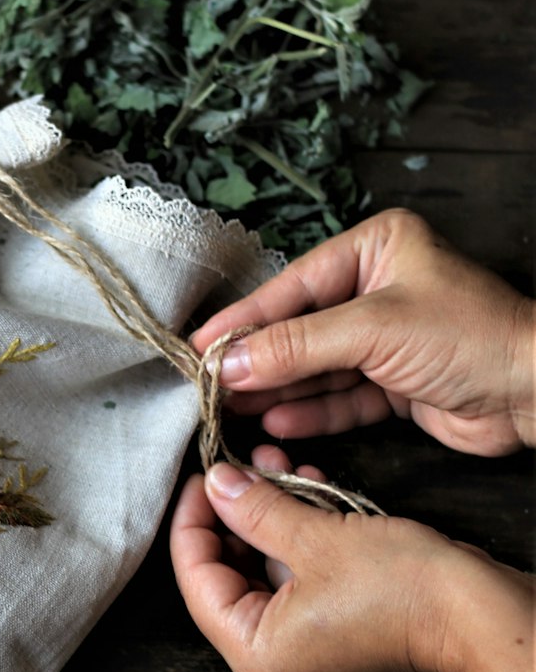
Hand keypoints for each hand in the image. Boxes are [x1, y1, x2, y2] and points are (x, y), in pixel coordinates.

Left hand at [170, 445, 534, 671]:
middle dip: (235, 513)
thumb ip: (254, 509)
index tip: (200, 477)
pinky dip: (297, 535)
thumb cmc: (401, 587)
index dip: (193, 522)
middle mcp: (275, 665)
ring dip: (269, 515)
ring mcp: (307, 652)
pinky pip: (298, 578)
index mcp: (257, 658)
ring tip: (271, 462)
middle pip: (229, 577)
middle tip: (236, 466)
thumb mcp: (315, 537)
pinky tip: (303, 486)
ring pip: (265, 571)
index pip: (197, 583)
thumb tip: (216, 483)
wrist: (479, 611)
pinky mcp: (336, 632)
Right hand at [192, 209, 534, 455]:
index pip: (294, 286)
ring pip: (316, 366)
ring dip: (277, 390)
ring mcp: (386, 338)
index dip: (246, 320)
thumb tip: (230, 363)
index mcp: (376, 248)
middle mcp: (378, 288)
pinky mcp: (395, 384)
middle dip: (257, 359)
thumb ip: (296, 346)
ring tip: (231, 410)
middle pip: (300, 327)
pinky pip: (341, 396)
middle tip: (207, 385)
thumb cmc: (471, 336)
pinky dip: (310, 411)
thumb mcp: (373, 329)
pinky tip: (275, 422)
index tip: (199, 346)